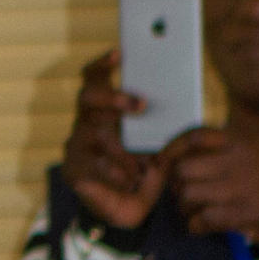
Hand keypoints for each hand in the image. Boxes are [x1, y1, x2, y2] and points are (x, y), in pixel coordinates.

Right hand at [63, 49, 167, 229]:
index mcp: (106, 110)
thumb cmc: (147, 170)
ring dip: (119, 149)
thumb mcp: (164, 147)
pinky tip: (128, 180)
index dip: (104, 63)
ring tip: (139, 166)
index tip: (121, 52)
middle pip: (87, 97)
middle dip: (113, 98)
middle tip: (141, 105)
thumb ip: (170, 128)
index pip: (96, 77)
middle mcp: (88, 123)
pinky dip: (114, 172)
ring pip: (91, 135)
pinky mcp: (73, 170)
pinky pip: (91, 166)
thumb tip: (185, 108)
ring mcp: (77, 146)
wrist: (128, 207)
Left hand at [163, 128, 258, 259]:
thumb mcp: (251, 160)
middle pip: (183, 169)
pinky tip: (203, 227)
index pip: (196, 135)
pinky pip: (202, 219)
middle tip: (183, 197)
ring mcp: (245, 186)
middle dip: (175, 186)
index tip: (159, 163)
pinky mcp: (247, 213)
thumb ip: (219, 155)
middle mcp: (242, 160)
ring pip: (187, 194)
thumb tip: (168, 159)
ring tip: (194, 213)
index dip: (171, 149)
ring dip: (184, 209)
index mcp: (242, 144)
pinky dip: (196, 227)